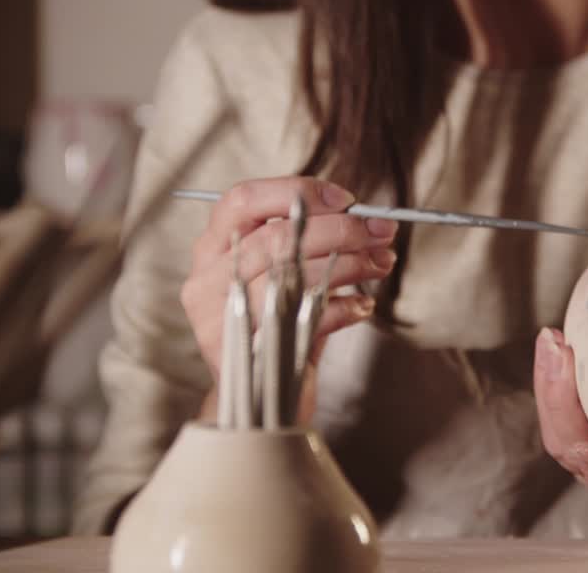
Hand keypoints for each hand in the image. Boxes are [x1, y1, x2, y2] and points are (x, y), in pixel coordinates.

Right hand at [180, 177, 396, 381]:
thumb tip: (366, 217)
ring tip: (380, 263)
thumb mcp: (284, 273)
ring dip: (349, 264)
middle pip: (275, 238)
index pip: (243, 199)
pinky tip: (363, 305)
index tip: (347, 200)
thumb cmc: (277, 322)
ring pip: (292, 276)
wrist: (261, 396)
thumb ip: (308, 239)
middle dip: (340, 229)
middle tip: (381, 231)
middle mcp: (207, 280)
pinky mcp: (245, 355)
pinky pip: (304, 320)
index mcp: (212, 247)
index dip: (296, 192)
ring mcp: (219, 320)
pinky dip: (344, 308)